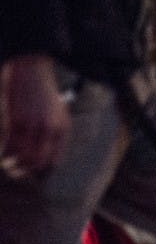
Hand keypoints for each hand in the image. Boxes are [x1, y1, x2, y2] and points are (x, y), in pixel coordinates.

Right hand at [1, 55, 70, 176]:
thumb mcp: (57, 113)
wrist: (32, 70)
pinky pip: (9, 145)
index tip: (33, 173)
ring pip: (22, 156)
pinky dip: (4, 153)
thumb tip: (46, 156)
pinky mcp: (16, 120)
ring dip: (12, 164)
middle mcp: (50, 130)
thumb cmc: (43, 93)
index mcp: (62, 129)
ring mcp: (33, 126)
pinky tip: (2, 153)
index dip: (42, 170)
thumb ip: (54, 133)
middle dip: (25, 171)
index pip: (54, 160)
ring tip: (7, 165)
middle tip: (16, 172)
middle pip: (38, 161)